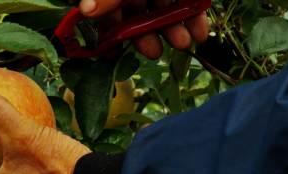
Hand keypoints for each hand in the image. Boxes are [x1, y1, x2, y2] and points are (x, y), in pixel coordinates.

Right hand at [79, 0, 209, 58]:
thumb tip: (85, 9)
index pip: (106, 8)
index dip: (109, 32)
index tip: (113, 53)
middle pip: (137, 13)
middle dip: (146, 34)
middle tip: (154, 53)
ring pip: (165, 11)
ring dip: (173, 31)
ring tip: (184, 43)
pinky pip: (191, 5)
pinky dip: (196, 20)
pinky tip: (201, 33)